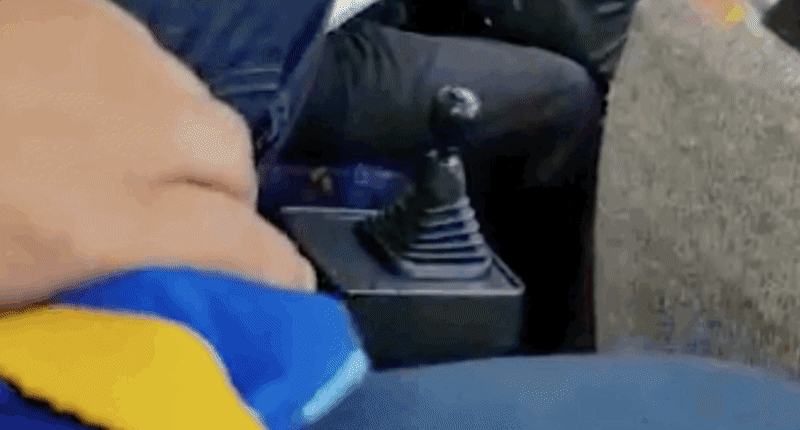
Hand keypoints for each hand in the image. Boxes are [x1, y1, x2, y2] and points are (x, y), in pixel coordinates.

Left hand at [0, 0, 315, 306]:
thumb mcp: (20, 286)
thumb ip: (115, 288)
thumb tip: (176, 287)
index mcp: (101, 226)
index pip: (245, 248)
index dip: (275, 273)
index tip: (281, 288)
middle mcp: (136, 131)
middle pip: (237, 167)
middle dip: (226, 202)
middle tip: (181, 224)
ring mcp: (117, 58)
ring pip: (203, 108)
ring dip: (184, 143)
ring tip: (130, 157)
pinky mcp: (88, 10)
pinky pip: (156, 61)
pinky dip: (142, 93)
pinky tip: (96, 104)